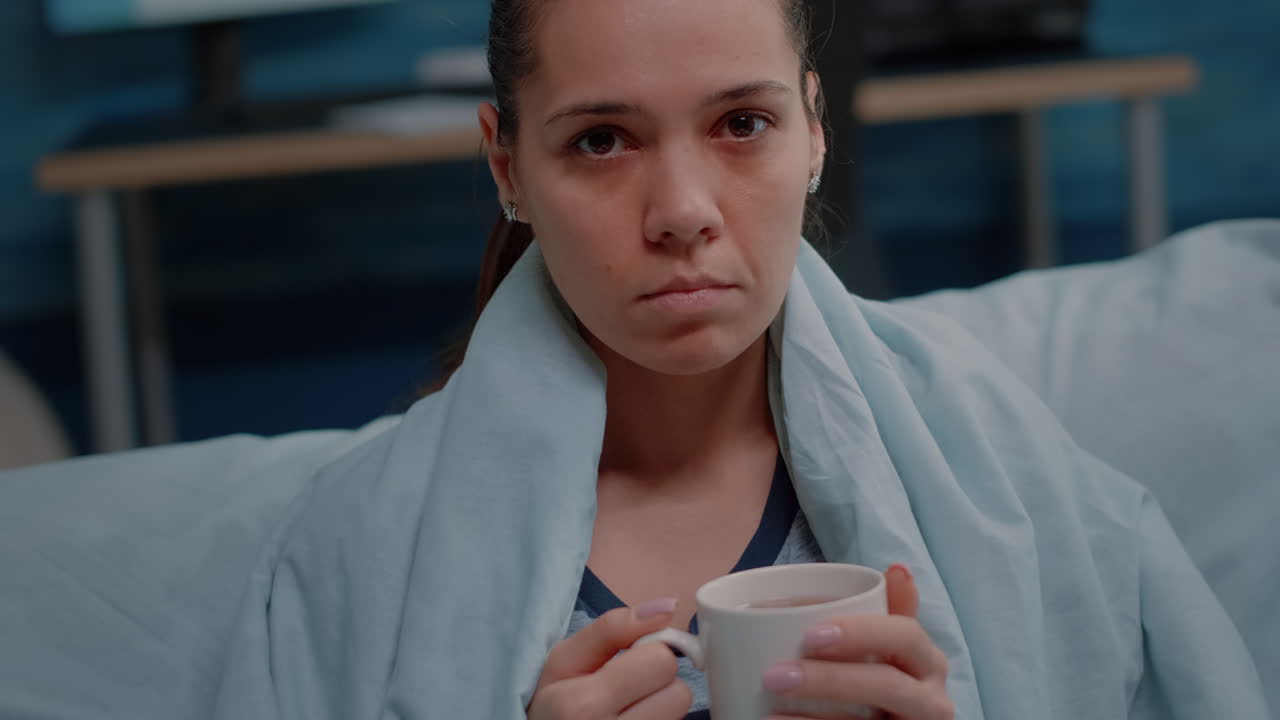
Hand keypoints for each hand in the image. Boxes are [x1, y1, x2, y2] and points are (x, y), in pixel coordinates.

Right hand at [528, 599, 692, 719]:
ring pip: (681, 713)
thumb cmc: (553, 703)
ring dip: (662, 706)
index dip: (649, 653)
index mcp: (584, 704)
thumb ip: (613, 627)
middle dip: (660, 683)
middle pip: (680, 693)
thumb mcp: (565, 658)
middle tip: (631, 688)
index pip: (661, 661)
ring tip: (631, 709)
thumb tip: (668, 607)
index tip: (629, 661)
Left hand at [761, 565, 952, 719]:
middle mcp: (931, 700)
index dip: (861, 633)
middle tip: (775, 675)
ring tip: (771, 706)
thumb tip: (898, 568)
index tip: (810, 634)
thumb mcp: (892, 647)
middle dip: (830, 679)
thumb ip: (893, 610)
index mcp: (928, 662)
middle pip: (886, 685)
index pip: (904, 636)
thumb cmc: (884, 683)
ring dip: (815, 715)